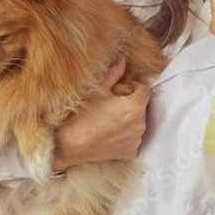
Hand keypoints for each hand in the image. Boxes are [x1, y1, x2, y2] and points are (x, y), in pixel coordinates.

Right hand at [53, 57, 149, 171]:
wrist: (69, 145)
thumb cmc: (81, 116)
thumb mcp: (97, 90)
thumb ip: (114, 74)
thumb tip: (123, 61)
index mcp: (135, 106)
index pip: (145, 90)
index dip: (134, 87)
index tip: (122, 90)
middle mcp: (140, 124)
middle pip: (141, 107)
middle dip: (131, 104)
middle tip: (112, 105)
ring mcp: (136, 140)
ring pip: (137, 123)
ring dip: (129, 120)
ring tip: (109, 120)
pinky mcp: (131, 153)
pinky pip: (133, 139)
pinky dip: (125, 136)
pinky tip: (110, 134)